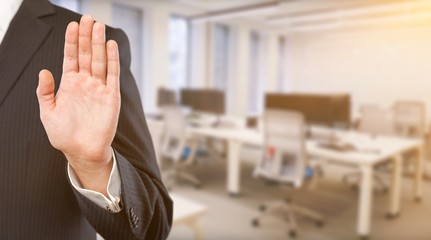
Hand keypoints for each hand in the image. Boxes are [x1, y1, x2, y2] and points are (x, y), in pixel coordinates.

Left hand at [36, 15, 119, 195]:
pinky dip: (112, 60)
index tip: (72, 26)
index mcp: (70, 85)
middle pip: (86, 55)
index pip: (71, 58)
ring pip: (99, 61)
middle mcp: (85, 83)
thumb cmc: (64, 134)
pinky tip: (110, 46)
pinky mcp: (111, 97)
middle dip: (86, 36)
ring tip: (98, 26)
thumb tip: (44, 71)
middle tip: (87, 18)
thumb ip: (45, 92)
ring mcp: (99, 89)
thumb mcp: (48, 112)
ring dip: (98, 43)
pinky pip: (112, 75)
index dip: (71, 42)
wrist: (82, 151)